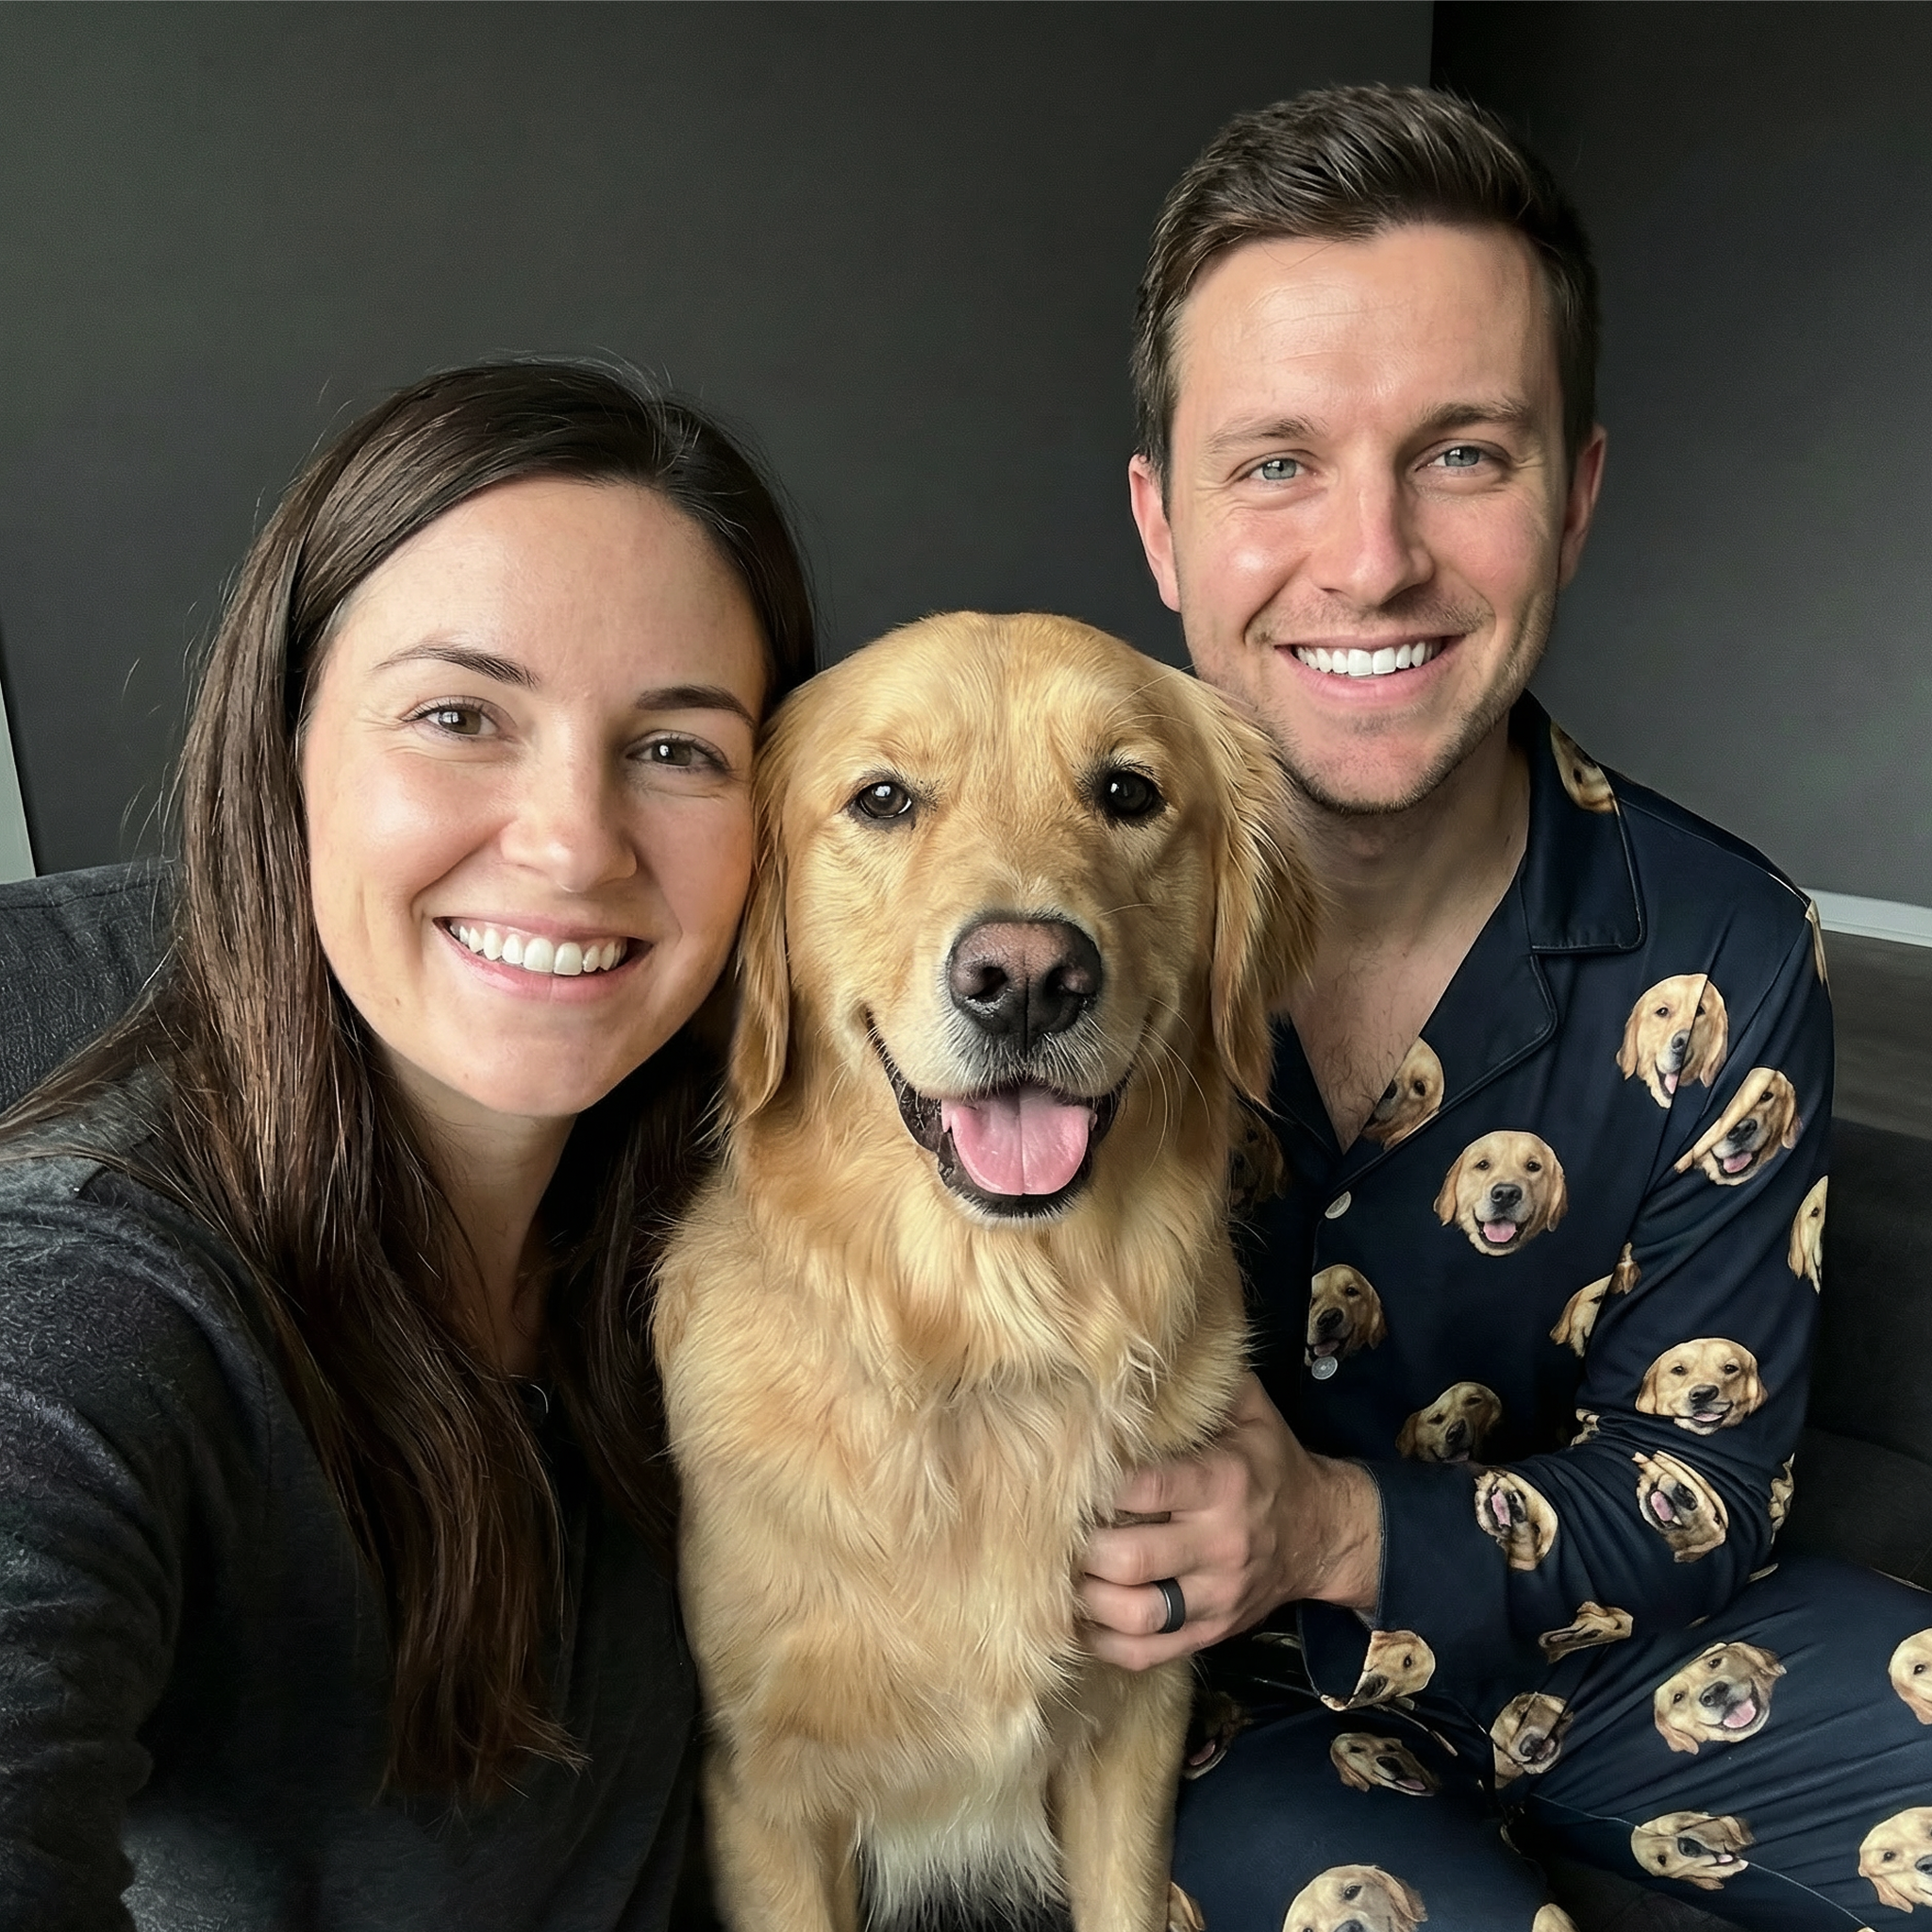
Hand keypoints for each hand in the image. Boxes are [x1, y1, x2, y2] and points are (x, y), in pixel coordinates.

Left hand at [1077, 1372, 1380, 1670]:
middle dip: (1083, 1548)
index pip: (1147, 1488)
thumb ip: (1201, 1385)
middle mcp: (1220, 1544)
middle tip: (1053, 1530)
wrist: (1325, 1533)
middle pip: (1131, 1559)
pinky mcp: (1212, 1632)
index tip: (1068, 1477)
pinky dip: (1106, 1644)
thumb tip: (1141, 1349)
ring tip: (1061, 1575)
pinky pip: (1150, 1653)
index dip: (1099, 1486)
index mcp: (1222, 1483)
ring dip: (1087, 1600)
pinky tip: (1081, 1620)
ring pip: (1137, 1616)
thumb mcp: (1249, 1411)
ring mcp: (1217, 1596)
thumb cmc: (1270, 1463)